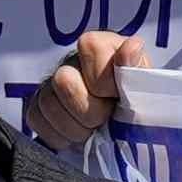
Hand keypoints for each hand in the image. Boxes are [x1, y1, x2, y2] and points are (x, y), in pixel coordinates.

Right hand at [31, 30, 150, 146]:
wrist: (125, 132)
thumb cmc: (138, 106)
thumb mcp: (145, 90)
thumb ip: (137, 70)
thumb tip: (132, 46)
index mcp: (103, 46)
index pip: (90, 47)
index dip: (103, 80)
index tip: (115, 96)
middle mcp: (74, 61)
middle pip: (64, 80)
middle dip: (88, 111)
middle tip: (104, 120)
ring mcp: (52, 83)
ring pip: (48, 104)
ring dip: (74, 128)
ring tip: (93, 131)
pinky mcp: (39, 105)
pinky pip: (35, 118)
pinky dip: (58, 136)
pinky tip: (76, 135)